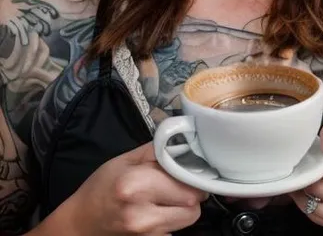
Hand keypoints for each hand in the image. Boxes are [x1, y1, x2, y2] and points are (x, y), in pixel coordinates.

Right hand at [69, 141, 207, 235]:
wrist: (82, 222)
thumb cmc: (102, 186)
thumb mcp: (126, 159)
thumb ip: (158, 150)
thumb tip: (186, 144)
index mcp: (137, 186)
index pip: (187, 186)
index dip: (192, 176)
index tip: (190, 170)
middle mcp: (144, 215)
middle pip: (193, 206)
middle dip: (191, 192)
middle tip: (178, 182)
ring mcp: (147, 235)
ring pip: (188, 219)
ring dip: (183, 207)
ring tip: (165, 197)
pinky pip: (175, 230)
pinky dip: (172, 220)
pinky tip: (156, 211)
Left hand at [292, 118, 322, 235]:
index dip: (320, 157)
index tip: (317, 154)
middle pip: (320, 183)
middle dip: (310, 174)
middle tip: (309, 167)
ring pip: (313, 199)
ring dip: (305, 189)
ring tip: (308, 180)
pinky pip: (314, 214)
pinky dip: (306, 203)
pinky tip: (311, 196)